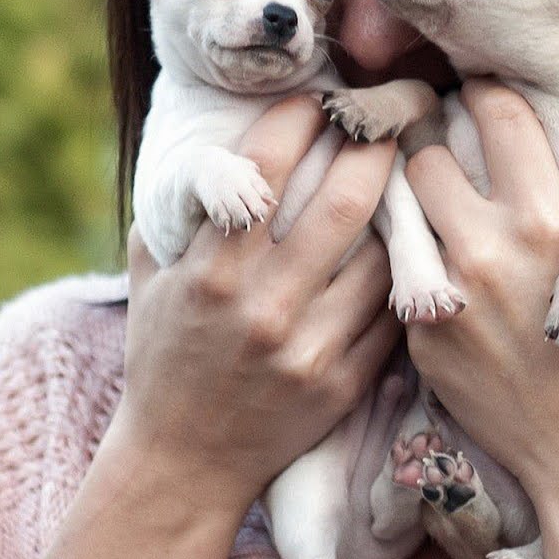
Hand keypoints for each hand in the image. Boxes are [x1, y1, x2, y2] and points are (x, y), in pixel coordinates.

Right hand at [113, 95, 404, 509]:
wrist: (185, 463)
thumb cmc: (164, 354)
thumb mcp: (150, 275)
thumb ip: (178, 208)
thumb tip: (208, 134)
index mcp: (210, 272)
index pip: (266, 168)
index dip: (300, 117)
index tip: (319, 95)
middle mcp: (262, 307)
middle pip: (344, 201)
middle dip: (373, 146)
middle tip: (389, 116)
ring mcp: (309, 349)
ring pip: (382, 255)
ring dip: (398, 207)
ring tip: (408, 174)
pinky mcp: (344, 384)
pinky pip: (391, 312)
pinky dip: (402, 273)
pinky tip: (408, 244)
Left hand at [402, 79, 558, 492]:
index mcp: (551, 218)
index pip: (493, 108)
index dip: (486, 91)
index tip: (482, 94)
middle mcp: (489, 249)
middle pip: (425, 145)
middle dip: (432, 134)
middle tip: (441, 137)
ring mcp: (445, 294)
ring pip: (396, 200)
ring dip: (411, 189)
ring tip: (428, 189)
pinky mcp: (417, 334)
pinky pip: (398, 263)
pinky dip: (412, 249)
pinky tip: (433, 253)